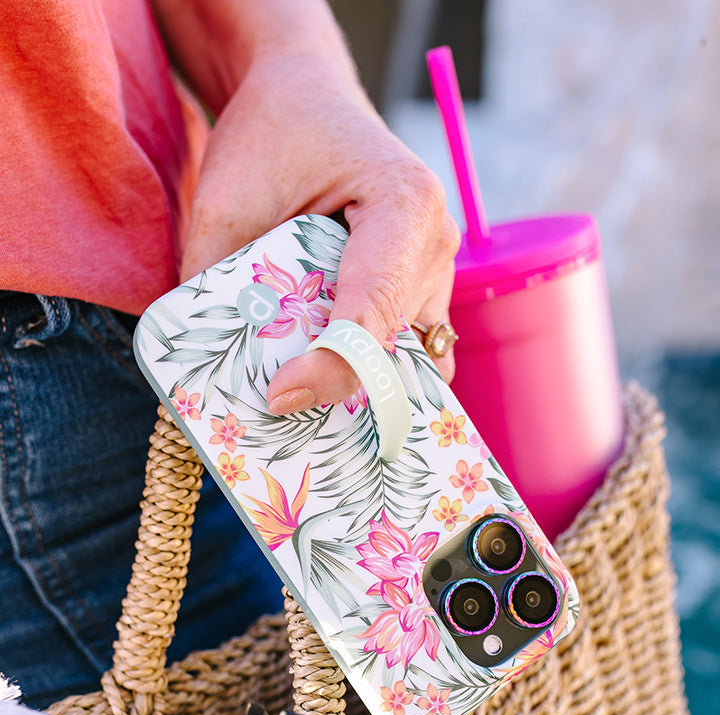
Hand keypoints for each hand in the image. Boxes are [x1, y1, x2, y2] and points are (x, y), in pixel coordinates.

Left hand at [170, 9, 459, 411]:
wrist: (305, 97)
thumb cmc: (269, 135)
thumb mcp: (223, 200)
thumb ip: (216, 279)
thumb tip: (208, 364)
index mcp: (403, 203)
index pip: (373, 308)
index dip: (332, 364)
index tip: (277, 395)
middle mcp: (436, 240)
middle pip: (394, 340)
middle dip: (339, 379)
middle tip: (274, 399)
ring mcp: (438, 267)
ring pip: (408, 354)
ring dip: (359, 378)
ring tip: (299, 387)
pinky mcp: (424, 287)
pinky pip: (408, 348)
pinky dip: (370, 368)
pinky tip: (325, 373)